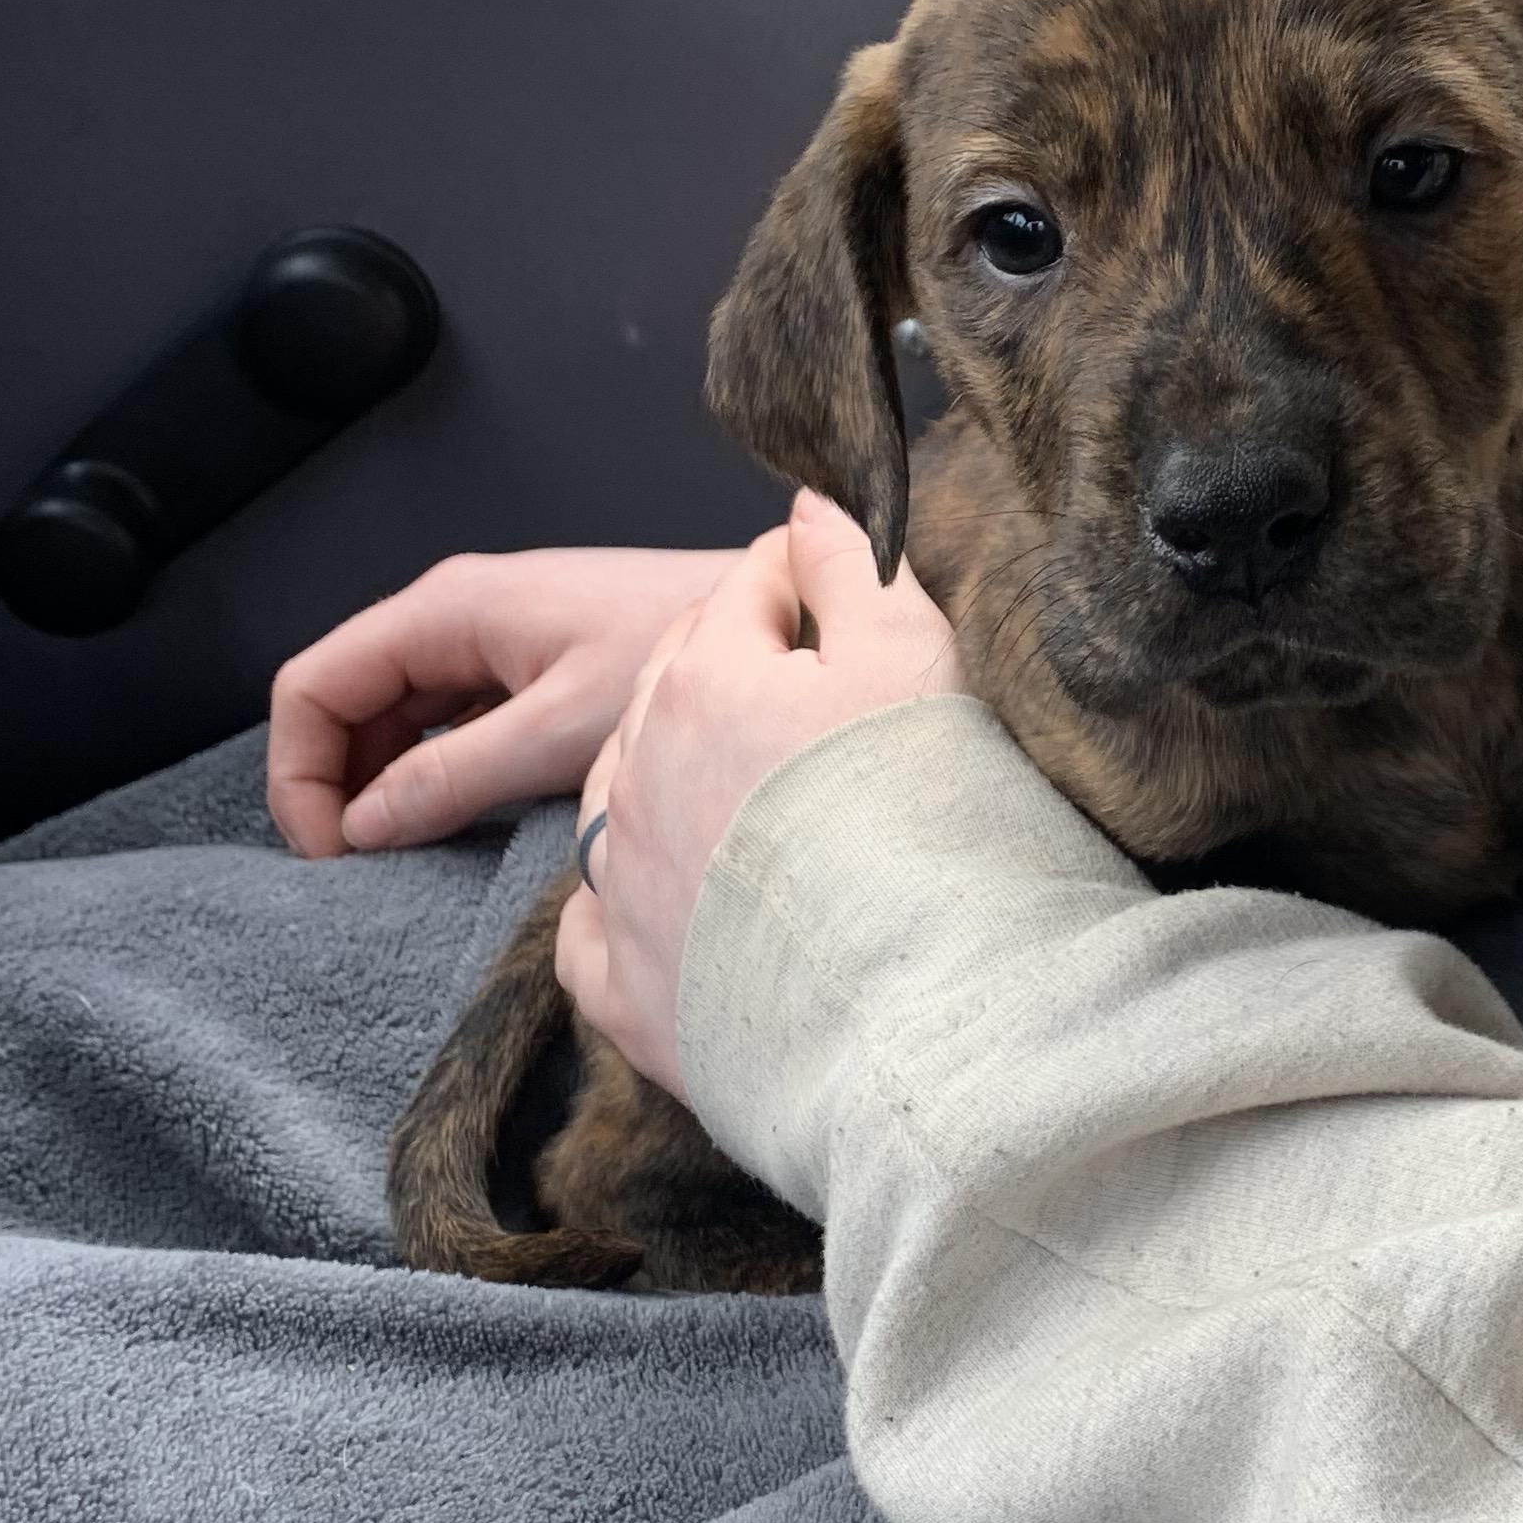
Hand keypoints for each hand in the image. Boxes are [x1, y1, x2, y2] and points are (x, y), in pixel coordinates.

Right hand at [266, 545, 742, 858]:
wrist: (783, 612)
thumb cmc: (682, 649)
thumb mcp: (558, 731)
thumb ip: (453, 776)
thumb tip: (363, 826)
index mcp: (446, 609)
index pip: (312, 685)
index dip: (299, 774)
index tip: (332, 854)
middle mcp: (455, 616)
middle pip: (343, 704)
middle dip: (334, 787)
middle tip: (365, 873)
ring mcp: (489, 642)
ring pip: (391, 719)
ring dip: (382, 786)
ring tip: (408, 859)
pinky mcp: (527, 670)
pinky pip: (445, 725)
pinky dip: (431, 776)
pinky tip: (459, 825)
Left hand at [557, 489, 963, 1096]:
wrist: (922, 1015)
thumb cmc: (931, 826)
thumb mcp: (914, 653)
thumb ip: (851, 564)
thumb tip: (805, 507)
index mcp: (705, 683)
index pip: (745, 594)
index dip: (805, 593)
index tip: (852, 615)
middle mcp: (637, 777)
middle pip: (673, 690)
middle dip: (730, 680)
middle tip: (813, 706)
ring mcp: (621, 887)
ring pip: (617, 801)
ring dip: (668, 782)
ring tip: (747, 802)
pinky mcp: (626, 991)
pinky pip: (591, 930)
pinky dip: (623, 907)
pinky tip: (673, 907)